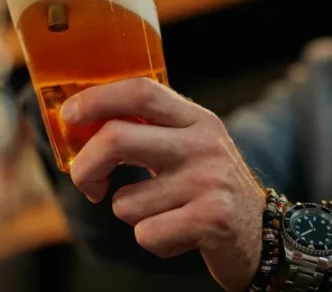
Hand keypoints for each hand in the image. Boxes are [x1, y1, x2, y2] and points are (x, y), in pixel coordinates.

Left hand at [60, 78, 264, 291]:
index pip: (141, 91)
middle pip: (116, 138)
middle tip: (88, 183)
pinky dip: (153, 240)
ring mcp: (209, 180)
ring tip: (165, 213)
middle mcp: (204, 143)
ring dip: (132, 215)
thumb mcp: (190, 146)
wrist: (262, 234)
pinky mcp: (211, 219)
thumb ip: (149, 130)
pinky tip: (179, 234)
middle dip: (86, 166)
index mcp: (196, 119)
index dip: (97, 99)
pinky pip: (146, 234)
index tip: (69, 115)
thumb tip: (84, 125)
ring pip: (126, 201)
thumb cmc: (210, 187)